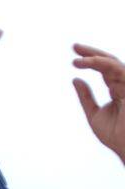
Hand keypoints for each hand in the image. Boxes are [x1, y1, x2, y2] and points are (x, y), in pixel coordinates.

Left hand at [74, 44, 124, 161]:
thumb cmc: (114, 134)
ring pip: (113, 64)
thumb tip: (75, 79)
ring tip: (76, 60)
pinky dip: (103, 65)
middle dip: (92, 53)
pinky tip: (88, 63)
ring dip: (95, 59)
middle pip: (109, 62)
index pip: (104, 69)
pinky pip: (118, 71)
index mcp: (117, 88)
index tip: (74, 55)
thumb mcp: (93, 113)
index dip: (90, 60)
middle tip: (74, 47)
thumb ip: (85, 96)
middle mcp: (124, 83)